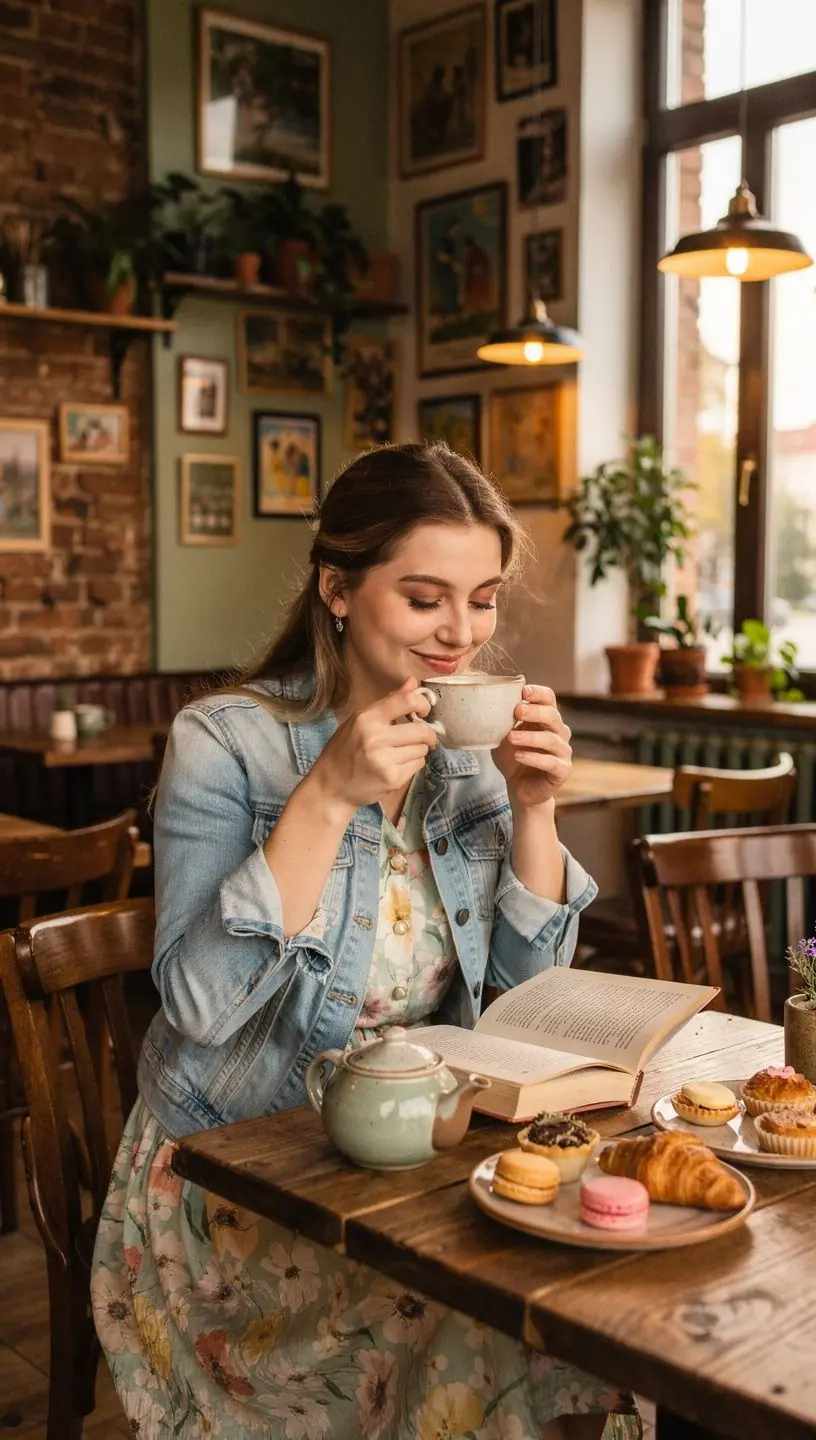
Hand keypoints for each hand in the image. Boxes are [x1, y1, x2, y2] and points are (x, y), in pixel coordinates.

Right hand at [310, 678, 438, 815]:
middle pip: (422, 730)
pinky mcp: (392, 779)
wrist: (331, 786)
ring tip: (401, 753)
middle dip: (428, 734)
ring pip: (422, 749)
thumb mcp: (359, 720)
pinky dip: (413, 764)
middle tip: (423, 737)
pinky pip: (418, 765)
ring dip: (418, 750)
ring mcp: (385, 760)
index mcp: (367, 718)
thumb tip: (413, 682)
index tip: (424, 711)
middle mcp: (376, 738)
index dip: (423, 704)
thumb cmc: (344, 750)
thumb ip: (388, 702)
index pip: (406, 701)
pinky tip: (398, 765)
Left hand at [492, 684, 571, 808]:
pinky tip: (518, 756)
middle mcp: (559, 732)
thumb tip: (488, 701)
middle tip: (516, 711)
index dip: (538, 693)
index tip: (523, 690)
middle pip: (552, 716)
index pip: (549, 699)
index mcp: (546, 719)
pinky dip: (534, 758)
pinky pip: (551, 762)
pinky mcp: (563, 771)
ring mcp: (563, 751)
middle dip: (534, 711)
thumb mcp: (504, 735)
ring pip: (551, 739)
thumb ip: (502, 720)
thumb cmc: (514, 756)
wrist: (519, 787)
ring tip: (511, 737)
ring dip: (530, 737)